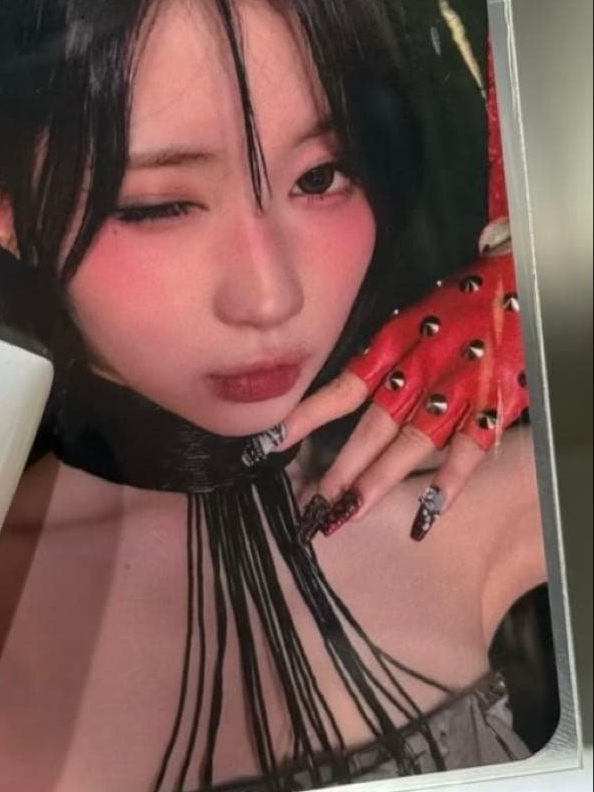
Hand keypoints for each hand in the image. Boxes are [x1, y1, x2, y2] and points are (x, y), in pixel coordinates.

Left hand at [276, 249, 526, 540]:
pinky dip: (451, 480)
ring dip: (381, 479)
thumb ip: (384, 355)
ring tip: (351, 511)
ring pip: (413, 441)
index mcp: (394, 345)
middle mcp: (420, 369)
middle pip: (374, 424)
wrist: (517, 280)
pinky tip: (427, 510)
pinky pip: (471, 447)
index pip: (344, 386)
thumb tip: (345, 393)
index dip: (310, 415)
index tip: (275, 442)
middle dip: (343, 466)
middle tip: (315, 503)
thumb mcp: (411, 319)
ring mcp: (457, 387)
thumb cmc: (457, 302)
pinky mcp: (494, 401)